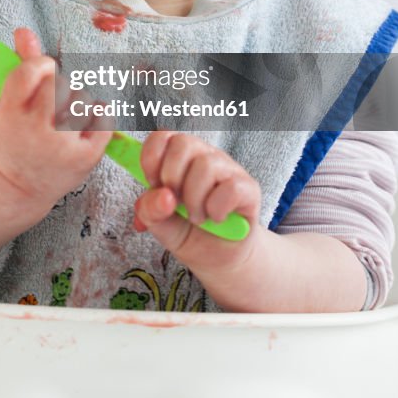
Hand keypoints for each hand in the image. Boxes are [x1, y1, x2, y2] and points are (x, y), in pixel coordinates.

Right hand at [0, 27, 111, 214]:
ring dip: (77, 102)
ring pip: (83, 98)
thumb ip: (19, 64)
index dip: (41, 65)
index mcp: (9, 114)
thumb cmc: (14, 135)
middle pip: (60, 82)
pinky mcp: (86, 158)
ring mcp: (61, 146)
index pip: (32, 70)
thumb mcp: (7, 102)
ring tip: (63, 120)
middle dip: (59, 86)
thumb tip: (24, 30)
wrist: (18, 185)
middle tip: (51, 102)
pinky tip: (83, 127)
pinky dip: (98, 115)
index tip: (42, 73)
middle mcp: (34, 131)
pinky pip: (104, 116)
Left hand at [134, 132, 263, 303]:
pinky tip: (215, 218)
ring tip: (196, 217)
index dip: (152, 159)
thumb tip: (163, 195)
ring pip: (206, 165)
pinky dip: (216, 208)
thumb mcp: (160, 225)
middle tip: (175, 203)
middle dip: (172, 177)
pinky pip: (231, 188)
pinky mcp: (248, 189)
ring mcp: (228, 170)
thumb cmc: (189, 233)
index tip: (154, 184)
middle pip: (184, 143)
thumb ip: (150, 209)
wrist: (218, 260)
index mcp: (179, 158)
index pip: (161, 137)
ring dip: (194, 199)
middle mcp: (204, 157)